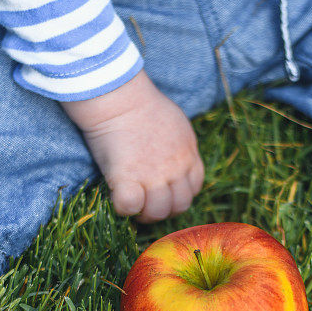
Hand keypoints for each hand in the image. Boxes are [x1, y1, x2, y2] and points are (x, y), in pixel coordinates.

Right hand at [63, 70, 204, 222]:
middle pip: (179, 206)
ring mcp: (154, 177)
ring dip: (144, 212)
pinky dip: (124, 208)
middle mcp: (176, 170)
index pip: (193, 190)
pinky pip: (131, 207)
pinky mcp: (129, 180)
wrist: (121, 98)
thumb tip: (172, 158)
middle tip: (146, 202)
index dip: (178, 195)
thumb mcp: (178, 125)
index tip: (163, 192)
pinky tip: (118, 196)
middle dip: (164, 210)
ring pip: (158, 212)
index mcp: (189, 156)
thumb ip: (180, 147)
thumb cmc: (144, 105)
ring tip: (133, 203)